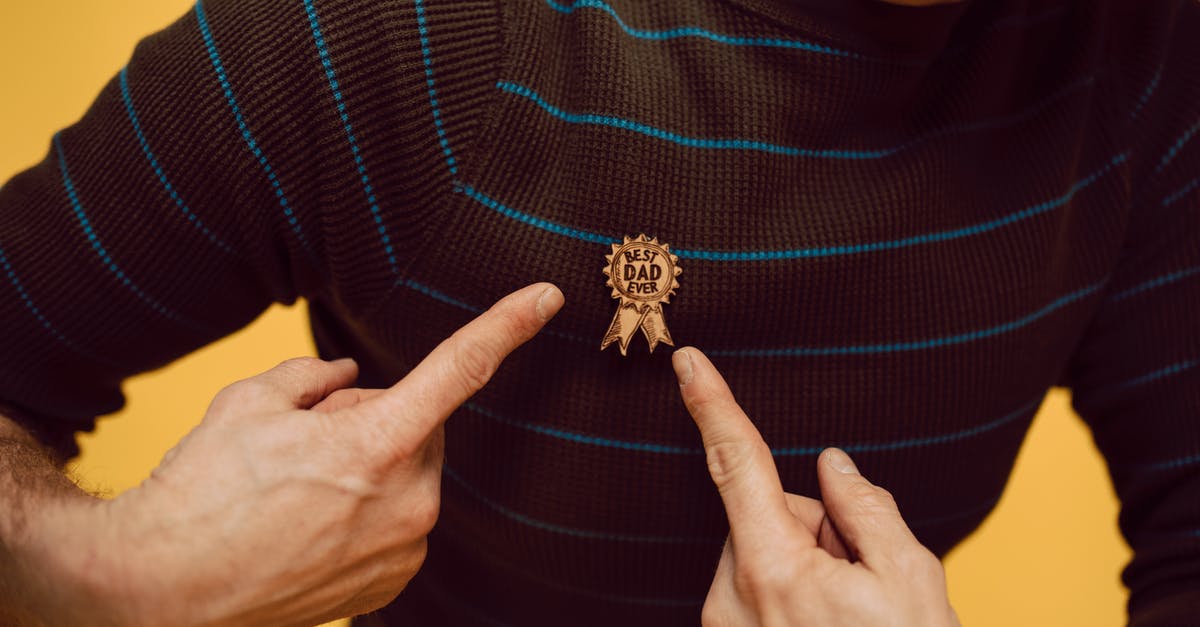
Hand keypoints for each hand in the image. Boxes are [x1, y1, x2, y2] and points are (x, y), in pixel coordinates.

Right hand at [58, 283, 562, 625]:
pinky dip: (368, 511)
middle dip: (376, 419)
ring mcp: (406, 547)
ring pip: (409, 474)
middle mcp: (408, 499)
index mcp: (378, 443)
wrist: (162, 588)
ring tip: (299, 491)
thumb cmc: (201, 490)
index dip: (507, 325)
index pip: (460, 368)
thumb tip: (348, 374)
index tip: (547, 298)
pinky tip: (312, 524)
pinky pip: (400, 519)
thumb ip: (316, 375)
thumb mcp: (250, 401)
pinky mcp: (394, 580)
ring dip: (371, 468)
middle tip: (309, 443)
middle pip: (418, 426)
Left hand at [672, 347, 958, 626]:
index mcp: (773, 570)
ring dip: (803, 566)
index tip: (686, 361)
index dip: (713, 407)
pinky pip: (753, 590)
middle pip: (766, 516)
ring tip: (848, 612)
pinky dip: (787, 594)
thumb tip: (833, 465)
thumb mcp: (910, 580)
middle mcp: (731, 598)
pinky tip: (824, 623)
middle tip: (862, 580)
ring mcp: (723, 625)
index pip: (738, 464)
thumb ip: (868, 509)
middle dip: (815, 529)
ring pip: (762, 553)